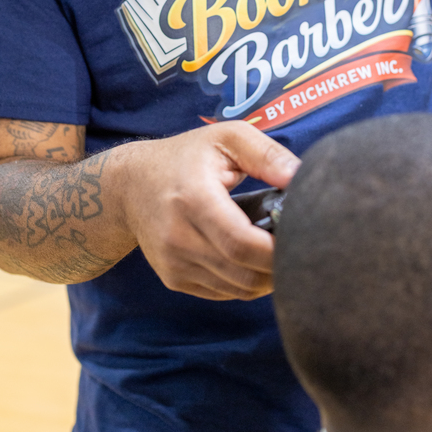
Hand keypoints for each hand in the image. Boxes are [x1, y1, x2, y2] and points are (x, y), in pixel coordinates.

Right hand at [118, 122, 300, 300]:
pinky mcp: (174, 278)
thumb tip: (302, 177)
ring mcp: (174, 263)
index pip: (240, 243)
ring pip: (236, 289)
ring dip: (266, 279)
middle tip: (303, 249)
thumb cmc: (185, 156)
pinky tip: (256, 261)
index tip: (304, 240)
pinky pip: (223, 293)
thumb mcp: (226, 137)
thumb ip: (267, 155)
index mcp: (194, 199)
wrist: (128, 186)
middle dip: (279, 269)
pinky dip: (247, 283)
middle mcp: (178, 237)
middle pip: (242, 273)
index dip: (276, 252)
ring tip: (281, 253)